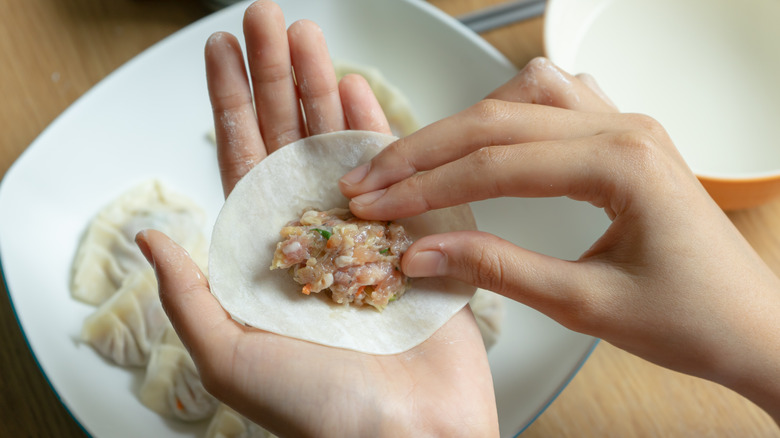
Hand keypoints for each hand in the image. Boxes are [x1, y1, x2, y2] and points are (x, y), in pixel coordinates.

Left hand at [135, 1, 498, 436]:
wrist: (409, 434)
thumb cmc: (320, 409)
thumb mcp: (228, 355)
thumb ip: (191, 293)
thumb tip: (151, 237)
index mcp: (265, 255)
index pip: (239, 160)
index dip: (228, 102)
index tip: (222, 52)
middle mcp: (311, 234)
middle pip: (285, 136)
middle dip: (275, 74)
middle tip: (268, 19)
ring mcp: (363, 229)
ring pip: (335, 142)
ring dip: (321, 86)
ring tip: (310, 35)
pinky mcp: (413, 234)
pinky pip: (392, 170)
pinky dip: (375, 127)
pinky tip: (358, 89)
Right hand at [339, 57, 779, 421]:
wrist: (755, 329)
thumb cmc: (692, 320)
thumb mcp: (584, 305)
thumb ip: (497, 270)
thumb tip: (421, 254)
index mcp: (621, 163)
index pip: (495, 162)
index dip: (425, 184)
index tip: (376, 202)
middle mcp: (624, 129)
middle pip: (499, 119)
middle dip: (426, 150)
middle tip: (372, 178)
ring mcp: (627, 127)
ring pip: (525, 95)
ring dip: (464, 123)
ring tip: (416, 158)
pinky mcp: (624, 140)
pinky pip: (557, 100)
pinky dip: (508, 112)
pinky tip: (485, 136)